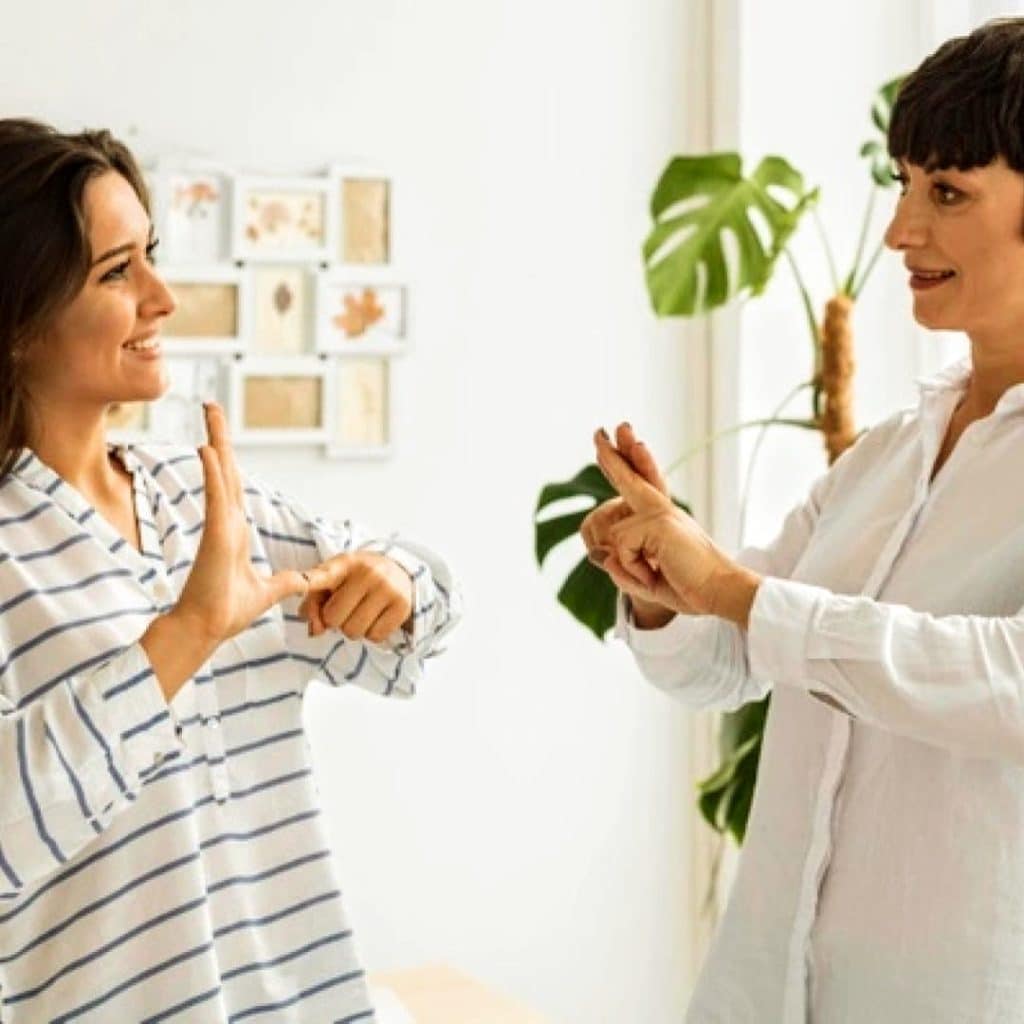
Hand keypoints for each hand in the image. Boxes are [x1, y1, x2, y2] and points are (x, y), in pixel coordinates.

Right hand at [172, 403, 310, 643]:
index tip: (220, 438)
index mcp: (235, 532)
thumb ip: (285, 583)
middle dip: (219, 438)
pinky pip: (217, 497)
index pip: (233, 486)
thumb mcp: (268, 592)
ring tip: (210, 411)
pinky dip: (214, 474)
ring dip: (216, 442)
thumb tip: (303, 580)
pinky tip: (209, 449)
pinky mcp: (216, 535)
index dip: (228, 460)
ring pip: (220, 475)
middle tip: (212, 407)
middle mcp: (226, 522)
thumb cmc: (227, 612)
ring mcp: (220, 526)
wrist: (207, 630)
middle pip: (225, 470)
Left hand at [298, 551, 412, 643]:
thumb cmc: (357, 580)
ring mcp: (388, 588)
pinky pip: (375, 637)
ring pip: (354, 631)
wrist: (400, 571)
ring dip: (354, 628)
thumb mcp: (333, 581)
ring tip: (362, 612)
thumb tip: (316, 631)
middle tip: (348, 608)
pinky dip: (372, 633)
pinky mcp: (402, 606)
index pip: (321, 576)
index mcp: (345, 563)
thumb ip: (313, 603)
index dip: (303, 582)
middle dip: (336, 620)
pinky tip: (376, 618)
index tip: (297, 585)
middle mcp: (368, 573)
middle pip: (334, 618)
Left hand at [581, 424, 690, 621]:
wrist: (717, 592)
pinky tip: (656, 572)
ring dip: (629, 566)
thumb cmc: (688, 587)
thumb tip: (598, 556)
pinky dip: (633, 569)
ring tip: (656, 573)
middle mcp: (662, 509)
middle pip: (629, 478)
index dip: (623, 467)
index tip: (613, 446)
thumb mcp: (645, 579)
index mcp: (662, 518)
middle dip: (612, 457)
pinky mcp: (658, 522)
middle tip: (597, 431)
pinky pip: (621, 548)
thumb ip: (621, 567)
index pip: (638, 487)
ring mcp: (660, 512)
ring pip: (614, 536)